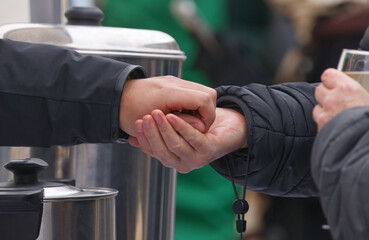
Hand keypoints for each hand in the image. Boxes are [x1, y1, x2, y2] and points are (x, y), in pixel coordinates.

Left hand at [119, 76, 216, 135]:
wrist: (114, 97)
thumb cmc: (130, 113)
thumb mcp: (155, 125)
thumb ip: (181, 125)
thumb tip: (202, 127)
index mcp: (170, 92)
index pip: (204, 100)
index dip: (207, 116)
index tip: (201, 129)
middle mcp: (174, 83)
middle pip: (208, 94)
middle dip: (207, 112)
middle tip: (198, 126)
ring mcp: (174, 81)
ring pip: (203, 92)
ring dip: (200, 108)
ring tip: (189, 121)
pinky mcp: (172, 82)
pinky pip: (192, 91)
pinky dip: (193, 104)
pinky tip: (181, 115)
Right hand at [128, 108, 246, 172]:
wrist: (226, 128)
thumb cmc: (197, 128)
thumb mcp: (173, 129)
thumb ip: (156, 134)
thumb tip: (132, 139)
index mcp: (171, 160)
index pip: (152, 151)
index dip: (143, 137)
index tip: (136, 122)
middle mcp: (182, 164)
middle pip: (162, 151)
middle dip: (152, 133)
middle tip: (146, 116)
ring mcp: (196, 160)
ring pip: (175, 146)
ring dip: (164, 129)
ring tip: (157, 114)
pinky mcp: (209, 151)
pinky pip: (193, 139)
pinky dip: (182, 127)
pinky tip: (173, 116)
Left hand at [313, 68, 368, 130]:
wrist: (366, 145)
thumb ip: (361, 93)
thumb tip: (361, 97)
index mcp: (347, 89)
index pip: (328, 75)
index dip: (332, 79)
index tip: (337, 83)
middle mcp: (332, 99)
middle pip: (319, 90)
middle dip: (327, 94)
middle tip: (338, 100)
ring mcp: (324, 115)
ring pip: (317, 107)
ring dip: (324, 109)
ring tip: (337, 115)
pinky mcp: (321, 129)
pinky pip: (319, 122)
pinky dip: (324, 123)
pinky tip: (335, 126)